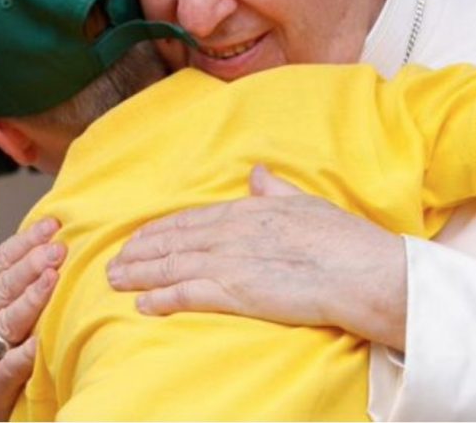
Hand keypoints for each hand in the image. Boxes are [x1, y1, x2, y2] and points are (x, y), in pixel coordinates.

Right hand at [0, 218, 65, 420]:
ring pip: (6, 320)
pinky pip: (10, 366)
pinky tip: (43, 339)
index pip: (0, 261)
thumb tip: (55, 238)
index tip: (52, 226)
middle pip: (4, 287)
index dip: (26, 241)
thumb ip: (18, 279)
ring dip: (31, 299)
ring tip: (52, 279)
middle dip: (31, 265)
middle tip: (58, 249)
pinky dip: (26, 353)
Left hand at [107, 166, 408, 349]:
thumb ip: (275, 190)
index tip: (141, 235)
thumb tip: (256, 172)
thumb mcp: (307, 203)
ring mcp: (231, 262)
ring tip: (116, 279)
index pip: (193, 219)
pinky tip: (143, 304)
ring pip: (172, 266)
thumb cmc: (343, 239)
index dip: (162, 229)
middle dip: (141, 251)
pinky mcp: (234, 292)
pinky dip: (161, 298)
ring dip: (140, 273)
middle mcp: (233, 233)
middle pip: (175, 241)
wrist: (360, 270)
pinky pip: (187, 294)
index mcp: (250, 210)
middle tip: (114, 260)